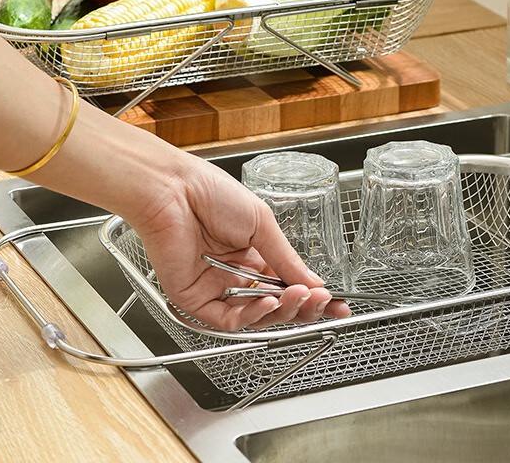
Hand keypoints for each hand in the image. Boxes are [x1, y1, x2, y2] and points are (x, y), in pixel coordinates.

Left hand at [132, 154, 351, 330]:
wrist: (173, 190)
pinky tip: (268, 302)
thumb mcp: (261, 223)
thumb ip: (286, 257)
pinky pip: (229, 320)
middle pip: (276, 305)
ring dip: (282, 310)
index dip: (313, 296)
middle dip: (303, 307)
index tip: (337, 304)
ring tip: (299, 296)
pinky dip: (252, 316)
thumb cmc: (211, 193)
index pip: (288, 284)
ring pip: (257, 317)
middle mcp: (237, 274)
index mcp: (254, 254)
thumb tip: (315, 282)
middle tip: (322, 302)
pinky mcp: (195, 300)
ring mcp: (217, 288)